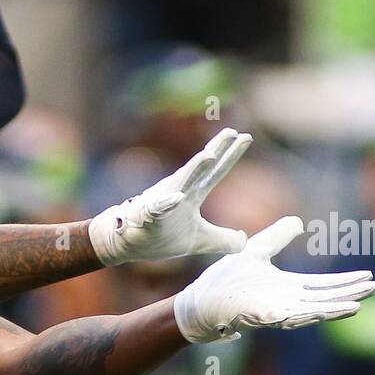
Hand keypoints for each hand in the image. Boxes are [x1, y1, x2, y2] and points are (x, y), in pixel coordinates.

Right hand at [87, 128, 251, 265]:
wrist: (128, 243)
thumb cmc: (162, 237)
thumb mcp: (200, 241)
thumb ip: (223, 240)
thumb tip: (244, 241)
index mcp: (193, 194)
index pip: (216, 172)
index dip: (230, 155)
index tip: (246, 137)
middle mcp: (180, 191)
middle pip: (201, 168)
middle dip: (216, 149)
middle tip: (231, 132)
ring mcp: (163, 200)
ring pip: (180, 182)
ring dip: (194, 168)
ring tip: (209, 155)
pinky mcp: (149, 216)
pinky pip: (157, 209)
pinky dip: (166, 203)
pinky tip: (176, 198)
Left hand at [173, 215, 374, 342]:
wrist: (199, 300)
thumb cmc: (224, 281)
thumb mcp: (255, 252)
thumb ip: (276, 238)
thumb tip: (297, 221)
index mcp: (286, 288)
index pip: (322, 285)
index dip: (345, 282)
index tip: (368, 277)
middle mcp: (285, 302)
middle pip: (323, 299)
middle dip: (348, 294)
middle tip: (373, 288)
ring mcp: (274, 312)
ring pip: (310, 312)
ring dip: (332, 309)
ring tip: (355, 306)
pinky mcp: (259, 318)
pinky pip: (284, 318)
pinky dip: (302, 316)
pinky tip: (318, 313)